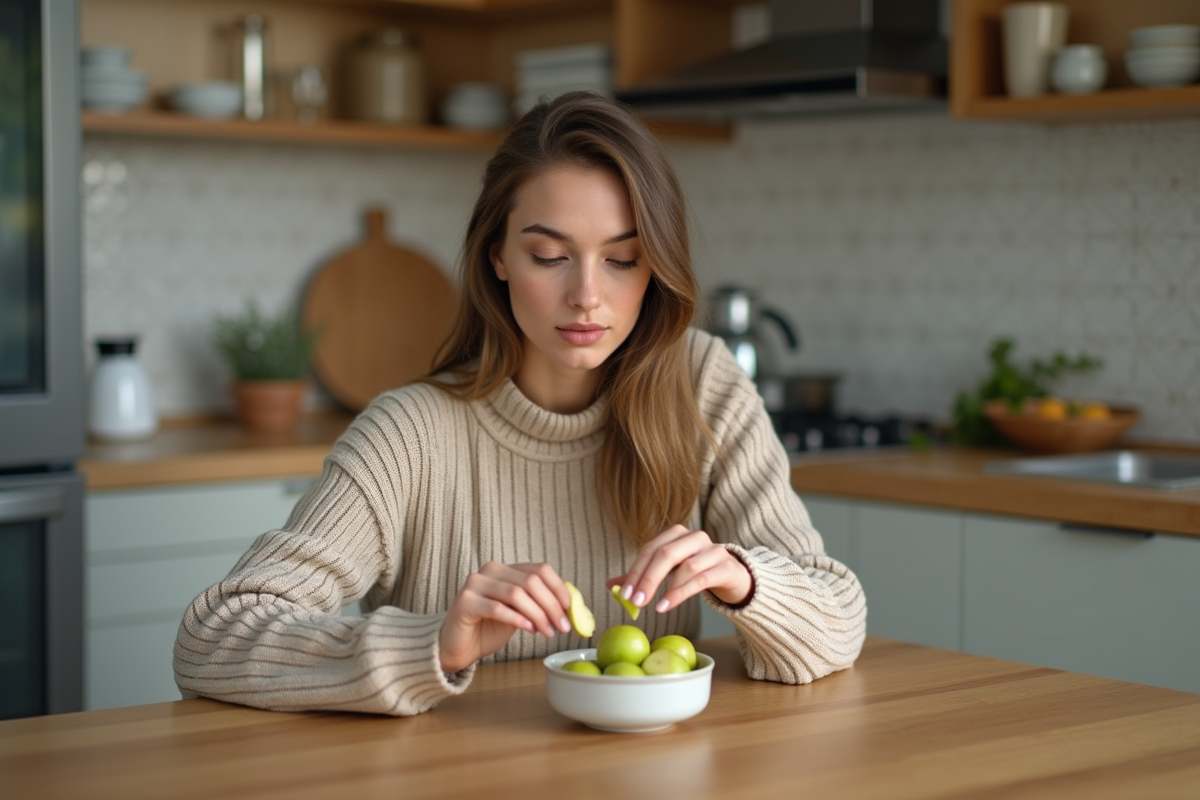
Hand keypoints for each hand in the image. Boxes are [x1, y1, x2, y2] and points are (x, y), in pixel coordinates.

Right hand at [438, 562, 571, 672]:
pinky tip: (529, 629)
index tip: (570, 608)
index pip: (539, 569)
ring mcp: (476, 584)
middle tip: (563, 626)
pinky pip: (498, 608)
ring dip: (538, 615)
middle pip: (531, 581)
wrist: (458, 646)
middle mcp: (490, 570)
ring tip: (547, 632)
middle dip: (551, 605)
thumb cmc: (489, 628)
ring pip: (516, 594)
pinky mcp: (465, 602)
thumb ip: (538, 604)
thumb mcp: (520, 613)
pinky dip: (517, 619)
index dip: (558, 588)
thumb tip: (571, 607)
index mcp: (506, 569)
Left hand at [607, 525, 752, 614]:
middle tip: (635, 602)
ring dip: (666, 588)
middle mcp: (694, 537)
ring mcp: (713, 550)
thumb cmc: (698, 572)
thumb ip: (642, 576)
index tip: (624, 594)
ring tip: (653, 607)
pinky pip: (701, 579)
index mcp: (676, 534)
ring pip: (685, 566)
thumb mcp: (669, 573)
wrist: (734, 577)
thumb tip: (610, 585)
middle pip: (666, 554)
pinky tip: (668, 605)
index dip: (635, 571)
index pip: (650, 549)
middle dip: (647, 579)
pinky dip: (681, 593)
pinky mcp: (726, 566)